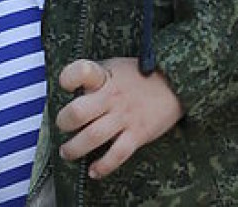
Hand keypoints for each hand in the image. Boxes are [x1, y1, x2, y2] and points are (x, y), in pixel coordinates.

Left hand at [56, 58, 184, 179]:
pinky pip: (117, 155)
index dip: (68, 79)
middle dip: (64, 122)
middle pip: (79, 112)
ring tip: (67, 152)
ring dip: (74, 149)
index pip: (80, 71)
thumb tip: (70, 89)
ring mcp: (125, 116)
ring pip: (92, 137)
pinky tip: (93, 171)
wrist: (175, 85)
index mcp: (105, 76)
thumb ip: (94, 76)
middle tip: (62, 126)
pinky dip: (103, 166)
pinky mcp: (138, 134)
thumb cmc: (139, 76)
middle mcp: (112, 96)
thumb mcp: (115, 66)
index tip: (65, 86)